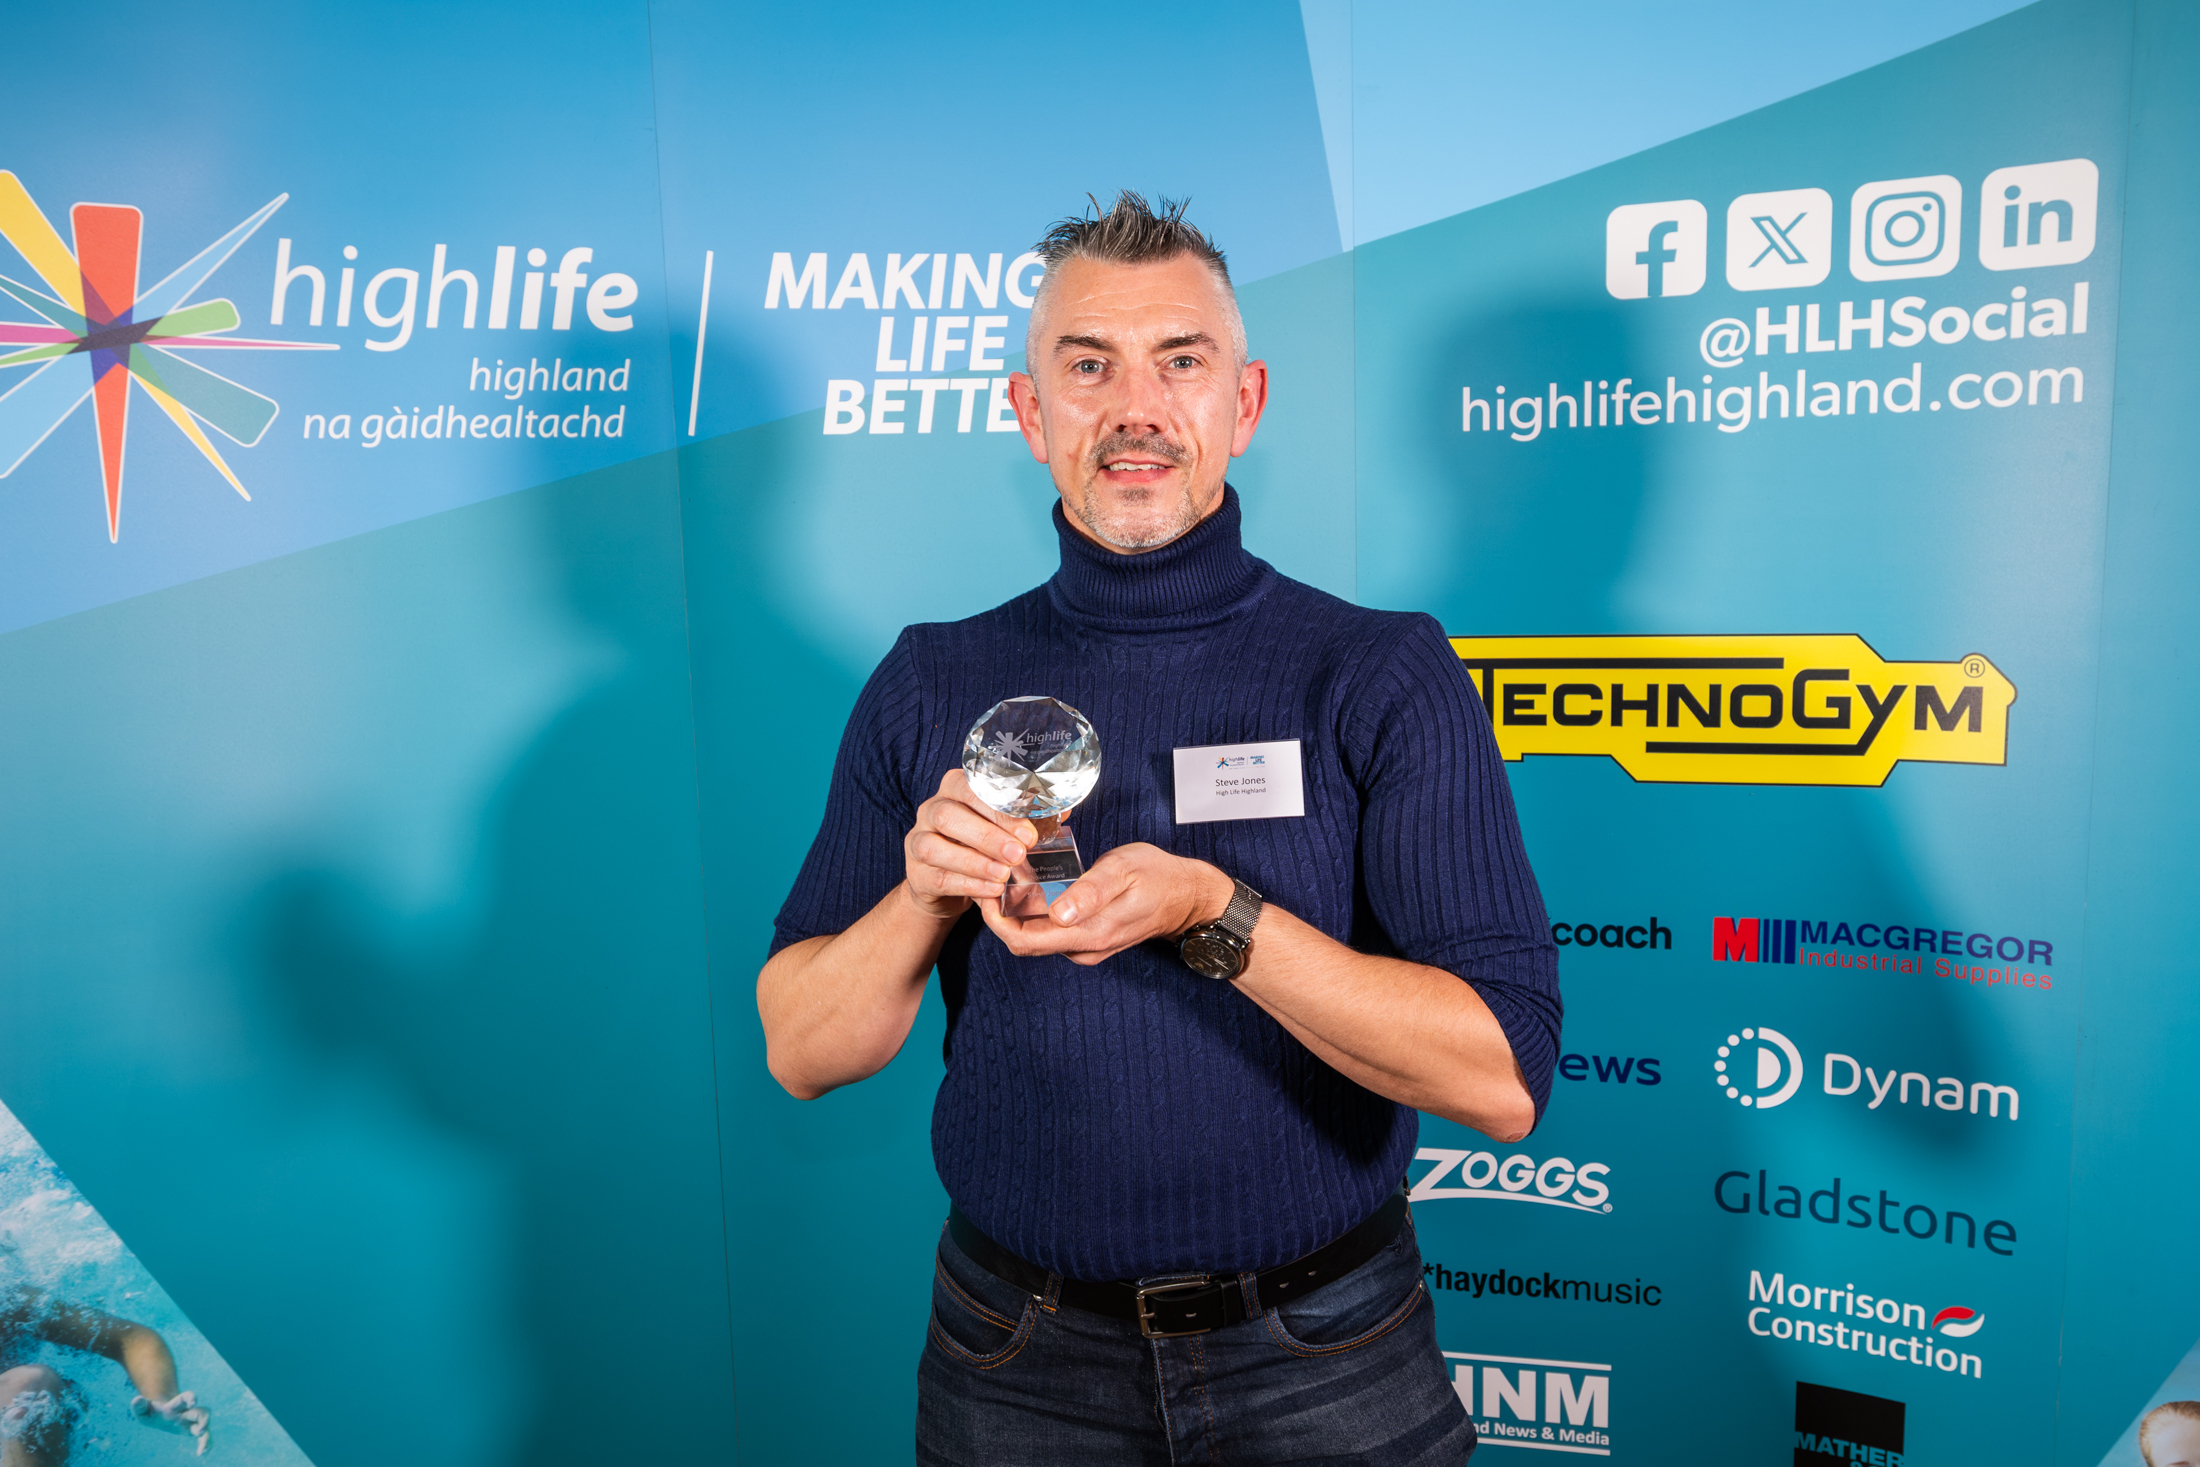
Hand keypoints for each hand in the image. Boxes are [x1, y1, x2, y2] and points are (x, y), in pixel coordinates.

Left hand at [132, 1391, 211, 1454]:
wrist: (162, 1414)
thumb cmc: (152, 1412)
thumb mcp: (143, 1410)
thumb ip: (140, 1405)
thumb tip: (137, 1399)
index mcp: (176, 1406)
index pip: (186, 1397)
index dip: (191, 1398)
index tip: (193, 1403)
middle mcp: (187, 1412)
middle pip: (202, 1412)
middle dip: (203, 1420)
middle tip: (199, 1431)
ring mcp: (192, 1422)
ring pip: (205, 1425)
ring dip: (206, 1436)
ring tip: (202, 1450)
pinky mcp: (193, 1430)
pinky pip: (204, 1436)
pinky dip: (207, 1444)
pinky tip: (202, 1454)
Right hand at [903, 770, 1039, 919]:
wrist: (946, 882)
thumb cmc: (982, 846)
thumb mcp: (1004, 828)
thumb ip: (1028, 817)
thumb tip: (1062, 809)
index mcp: (955, 789)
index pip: (972, 788)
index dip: (1000, 808)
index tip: (1029, 831)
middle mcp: (931, 809)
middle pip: (949, 815)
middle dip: (987, 835)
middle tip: (1018, 853)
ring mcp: (918, 841)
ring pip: (936, 847)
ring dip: (974, 862)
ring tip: (1004, 875)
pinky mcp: (915, 873)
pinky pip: (938, 877)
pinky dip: (967, 884)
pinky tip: (992, 891)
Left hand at [978, 844, 1230, 964]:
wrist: (1188, 897)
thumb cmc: (1158, 876)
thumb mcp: (1125, 872)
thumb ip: (1091, 892)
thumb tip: (1059, 912)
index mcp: (1089, 933)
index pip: (1024, 939)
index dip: (995, 918)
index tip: (985, 887)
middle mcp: (1083, 947)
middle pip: (1023, 940)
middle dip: (999, 912)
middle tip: (989, 876)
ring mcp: (1086, 946)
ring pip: (1036, 935)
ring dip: (1017, 911)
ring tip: (1007, 875)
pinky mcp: (1089, 938)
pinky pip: (1051, 931)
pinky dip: (1035, 911)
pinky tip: (1033, 884)